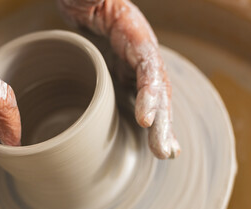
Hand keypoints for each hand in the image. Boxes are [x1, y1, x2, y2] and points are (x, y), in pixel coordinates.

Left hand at [59, 0, 179, 158]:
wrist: (84, 3)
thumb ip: (90, 2)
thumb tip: (93, 7)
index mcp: (133, 35)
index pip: (148, 67)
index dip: (150, 93)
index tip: (145, 119)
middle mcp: (138, 55)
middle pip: (156, 90)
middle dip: (163, 121)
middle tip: (165, 151)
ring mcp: (131, 67)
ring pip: (150, 99)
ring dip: (159, 127)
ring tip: (166, 153)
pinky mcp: (121, 76)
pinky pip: (133, 99)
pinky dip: (142, 119)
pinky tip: (147, 138)